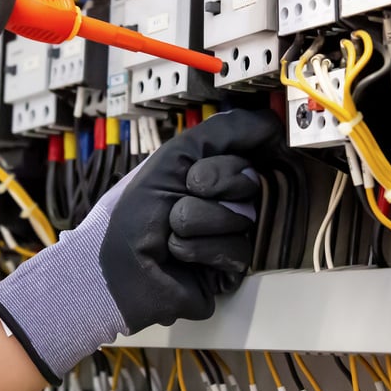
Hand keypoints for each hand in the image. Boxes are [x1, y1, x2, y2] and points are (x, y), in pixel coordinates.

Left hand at [0, 109, 281, 382]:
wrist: (117, 267)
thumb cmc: (135, 209)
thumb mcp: (175, 156)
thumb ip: (224, 131)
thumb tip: (273, 123)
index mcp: (214, 168)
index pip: (252, 149)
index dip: (225, 159)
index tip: (201, 170)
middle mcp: (228, 198)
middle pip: (249, 180)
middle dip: (208, 185)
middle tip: (181, 195)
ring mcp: (232, 232)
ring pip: (244, 216)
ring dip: (197, 219)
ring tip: (172, 230)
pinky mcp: (232, 268)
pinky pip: (238, 250)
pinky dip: (200, 249)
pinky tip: (180, 255)